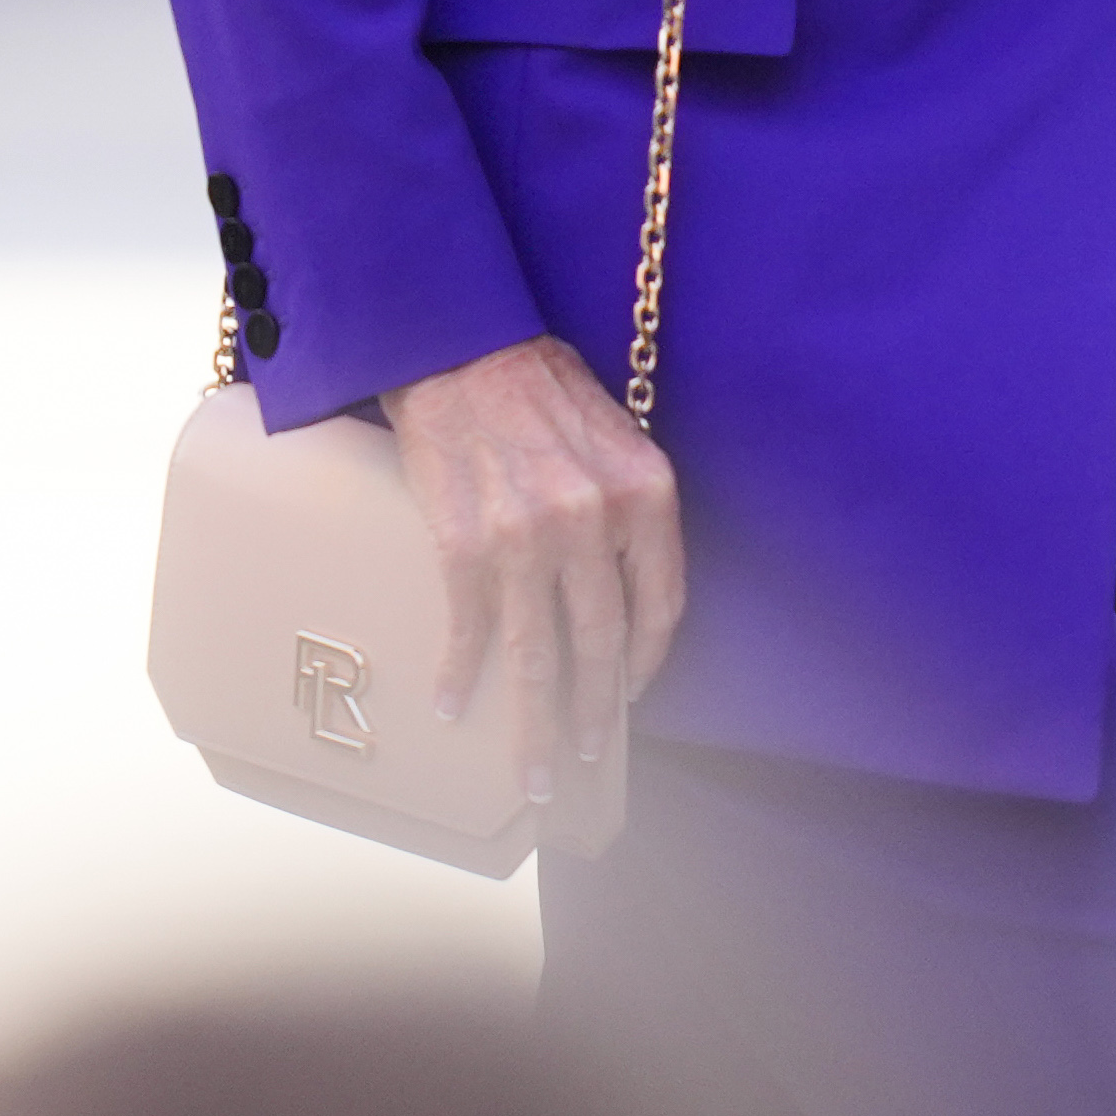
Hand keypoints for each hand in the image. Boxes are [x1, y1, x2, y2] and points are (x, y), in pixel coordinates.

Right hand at [380, 333, 683, 781]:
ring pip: (540, 653)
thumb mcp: (614, 436)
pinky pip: (472, 626)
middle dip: (592, 715)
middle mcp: (593, 518)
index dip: (647, 663)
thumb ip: (628, 510)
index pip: (661, 604)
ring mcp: (528, 534)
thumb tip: (623, 594)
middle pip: (601, 643)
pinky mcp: (465, 540)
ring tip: (534, 772)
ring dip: (537, 723)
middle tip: (582, 762)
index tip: (630, 697)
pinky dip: (462, 672)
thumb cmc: (538, 386)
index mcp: (644, 491)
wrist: (459, 343)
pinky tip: (454, 703)